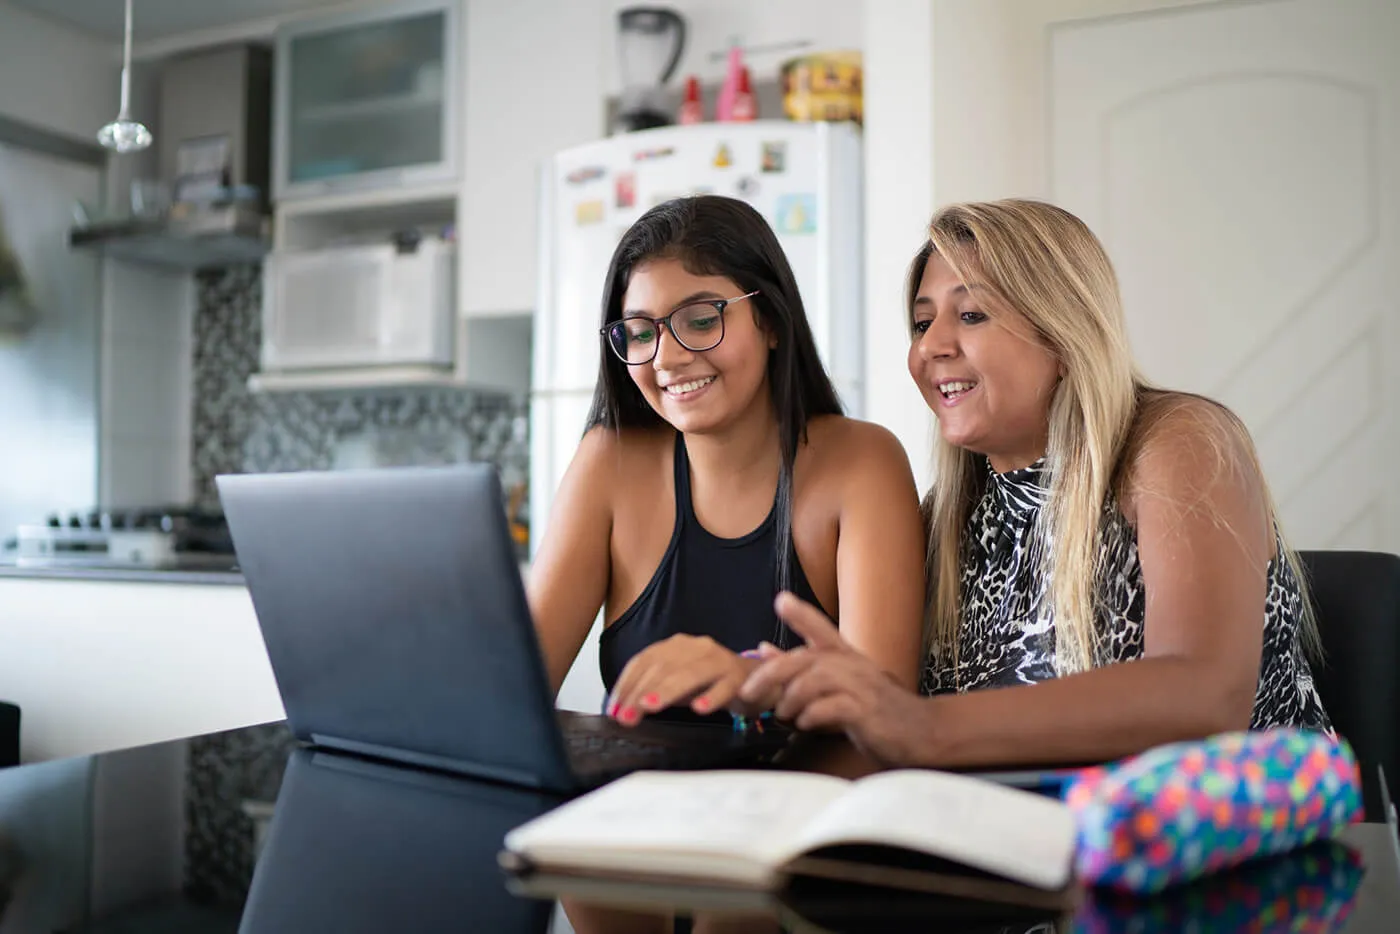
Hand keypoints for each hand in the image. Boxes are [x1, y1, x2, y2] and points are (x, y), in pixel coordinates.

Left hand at [607, 634, 761, 725]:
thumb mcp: (678, 685)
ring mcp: (719, 660)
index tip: (615, 709)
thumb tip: (624, 709)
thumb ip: (654, 691)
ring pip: (690, 673)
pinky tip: (698, 709)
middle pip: (664, 667)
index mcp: (677, 646)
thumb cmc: (711, 683)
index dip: (626, 684)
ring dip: (667, 691)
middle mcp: (697, 648)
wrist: (757, 680)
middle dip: (640, 692)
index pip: (645, 661)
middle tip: (626, 717)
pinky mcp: (740, 676)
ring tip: (649, 707)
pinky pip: (724, 686)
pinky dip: (710, 697)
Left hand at [739, 592, 929, 766]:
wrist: (923, 732)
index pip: (822, 628)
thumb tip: (764, 648)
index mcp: (846, 656)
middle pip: (803, 659)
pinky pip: (830, 708)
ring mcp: (861, 686)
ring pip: (813, 681)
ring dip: (790, 700)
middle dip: (770, 675)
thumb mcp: (839, 684)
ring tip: (784, 715)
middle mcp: (853, 665)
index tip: (780, 601)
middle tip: (749, 692)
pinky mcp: (867, 711)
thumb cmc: (877, 708)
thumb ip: (801, 669)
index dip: (801, 613)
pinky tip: (806, 724)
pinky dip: (811, 716)